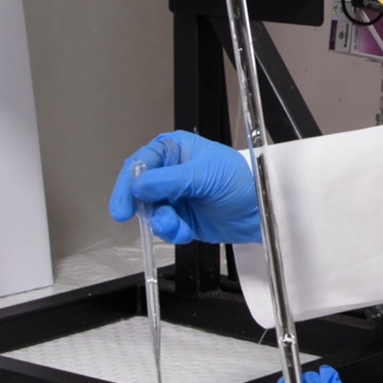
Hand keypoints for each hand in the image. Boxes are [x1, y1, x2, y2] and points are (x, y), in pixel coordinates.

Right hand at [107, 131, 259, 244]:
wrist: (259, 211)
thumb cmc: (240, 181)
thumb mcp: (204, 175)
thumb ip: (169, 181)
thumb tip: (139, 186)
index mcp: (175, 150)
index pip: (141, 163)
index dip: (128, 183)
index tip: (124, 204)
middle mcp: (170, 172)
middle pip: (139, 189)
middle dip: (141, 206)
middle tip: (132, 217)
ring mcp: (174, 196)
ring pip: (150, 211)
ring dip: (161, 222)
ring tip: (177, 225)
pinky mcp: (180, 218)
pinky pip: (164, 227)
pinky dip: (171, 232)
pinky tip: (185, 232)